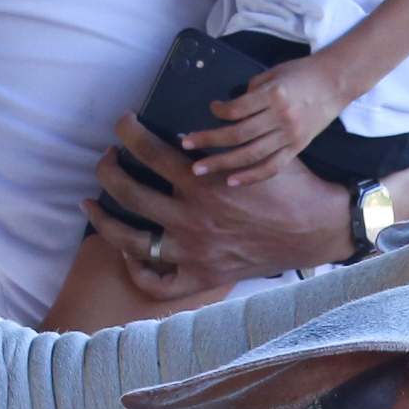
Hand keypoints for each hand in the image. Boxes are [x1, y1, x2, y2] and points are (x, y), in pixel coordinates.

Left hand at [81, 115, 349, 296]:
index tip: (123, 125)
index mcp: (201, 183)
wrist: (318, 228)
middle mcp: (190, 218)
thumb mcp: (253, 154)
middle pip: (127, 191)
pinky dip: (138, 270)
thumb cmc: (292, 186)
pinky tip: (128, 253)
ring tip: (91, 204)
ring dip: (103, 219)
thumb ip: (217, 144)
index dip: (127, 132)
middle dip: (108, 168)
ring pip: (130, 239)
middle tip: (106, 158)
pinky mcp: (202, 276)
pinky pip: (158, 283)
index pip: (147, 150)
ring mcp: (193, 251)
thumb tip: (184, 127)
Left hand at [187, 53, 354, 183]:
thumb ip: (251, 91)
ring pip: (250, 154)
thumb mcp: (273, 73)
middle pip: (237, 135)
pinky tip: (233, 181)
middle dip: (209, 141)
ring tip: (200, 169)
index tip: (211, 109)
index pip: (237, 109)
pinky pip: (272, 167)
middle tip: (187, 145)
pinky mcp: (297, 147)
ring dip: (222, 163)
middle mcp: (280, 117)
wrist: (336, 81)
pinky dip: (251, 176)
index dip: (218, 111)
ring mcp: (290, 135)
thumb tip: (230, 108)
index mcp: (273, 95)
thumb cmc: (302, 72)